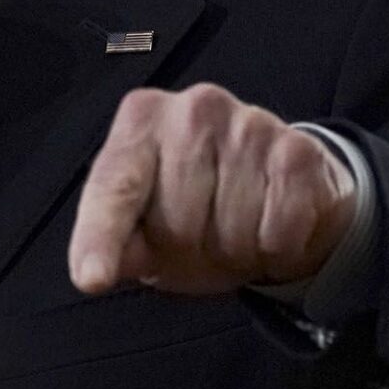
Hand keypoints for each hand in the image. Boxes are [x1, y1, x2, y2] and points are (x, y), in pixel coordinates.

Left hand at [67, 84, 353, 296]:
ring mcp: (249, 123)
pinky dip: (278, 248)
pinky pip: (279, 231)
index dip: (99, 238)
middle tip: (203, 233)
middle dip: (191, 245)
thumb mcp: (148, 231)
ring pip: (232, 230)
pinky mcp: (298, 150)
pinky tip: (273, 223)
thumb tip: (93, 272)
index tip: (91, 279)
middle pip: (179, 220)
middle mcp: (191, 109)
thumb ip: (119, 244)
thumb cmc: (199, 210)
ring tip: (239, 227)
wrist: (283, 193)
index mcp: (140, 121)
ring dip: (238, 249)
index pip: (114, 188)